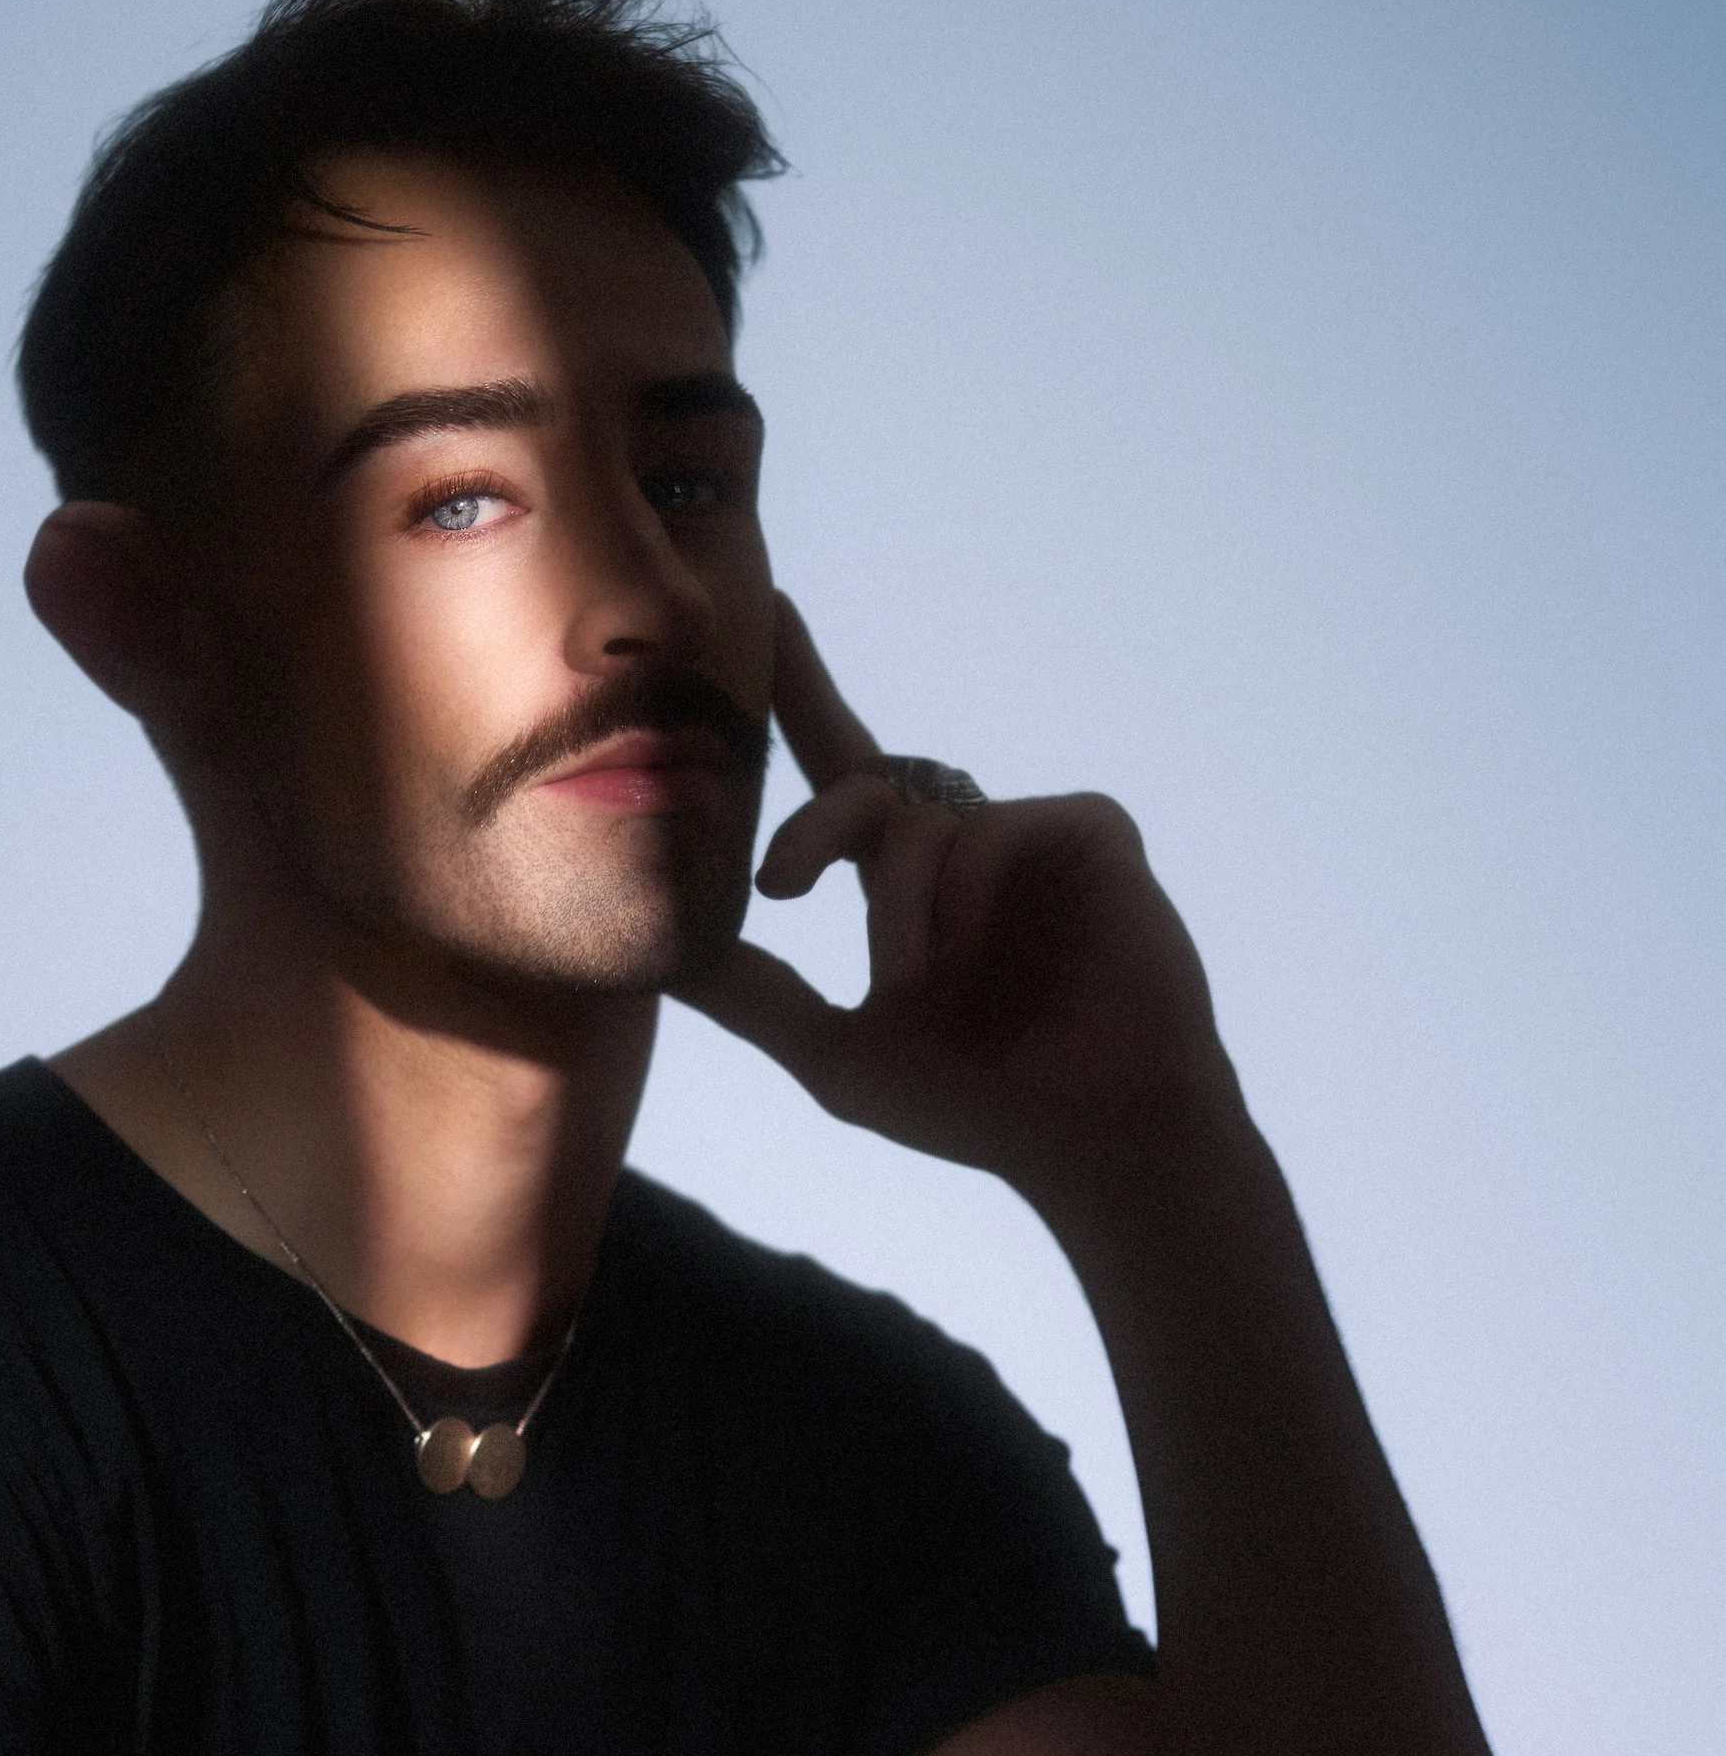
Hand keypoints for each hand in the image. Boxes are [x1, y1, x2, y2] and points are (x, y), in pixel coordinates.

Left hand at [678, 596, 1237, 1202]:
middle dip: (811, 829)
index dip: (804, 696)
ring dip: (901, 908)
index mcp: (910, 885)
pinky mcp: (1091, 831)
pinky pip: (996, 824)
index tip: (766, 615)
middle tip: (780, 887)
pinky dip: (968, 889)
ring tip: (924, 983)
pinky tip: (984, 954)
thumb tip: (657, 958)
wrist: (1098, 1140)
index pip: (844, 777)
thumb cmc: (977, 1107)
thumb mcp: (837, 1054)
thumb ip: (754, 996)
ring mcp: (1030, 835)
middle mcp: (967, 847)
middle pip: (865, 786)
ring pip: (921, 820)